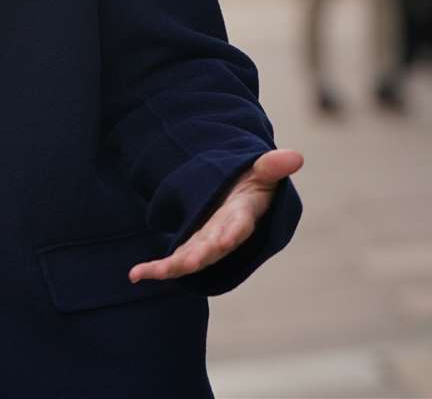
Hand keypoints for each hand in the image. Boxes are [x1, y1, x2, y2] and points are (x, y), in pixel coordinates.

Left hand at [127, 149, 303, 283]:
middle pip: (211, 249)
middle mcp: (225, 234)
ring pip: (190, 259)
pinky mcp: (194, 246)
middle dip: (197, 257)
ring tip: (146, 273)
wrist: (244, 198)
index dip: (233, 233)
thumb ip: (272, 166)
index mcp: (243, 215)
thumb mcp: (261, 171)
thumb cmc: (254, 183)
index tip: (225, 241)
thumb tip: (295, 156)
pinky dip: (157, 269)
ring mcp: (208, 242)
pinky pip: (175, 260)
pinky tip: (135, 274)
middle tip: (182, 266)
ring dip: (170, 268)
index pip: (239, 226)